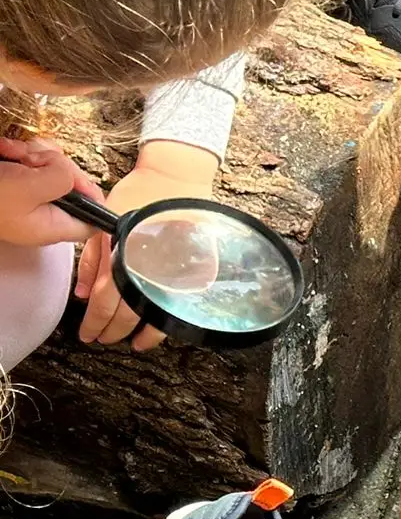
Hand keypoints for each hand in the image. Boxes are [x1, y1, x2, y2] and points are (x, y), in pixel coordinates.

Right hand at [0, 138, 103, 246]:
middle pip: (72, 185)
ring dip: (31, 153)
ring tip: (12, 154)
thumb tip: (67, 172)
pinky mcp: (12, 181)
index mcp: (50, 226)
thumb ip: (63, 179)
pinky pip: (27, 160)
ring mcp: (26, 196)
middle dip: (54, 164)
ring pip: (49, 167)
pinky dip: (16, 150)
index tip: (78, 178)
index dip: (94, 198)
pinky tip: (4, 150)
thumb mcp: (30, 187)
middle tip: (32, 162)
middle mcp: (41, 213)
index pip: (92, 223)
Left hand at [76, 141, 218, 349]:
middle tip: (104, 338)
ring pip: (159, 315)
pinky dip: (170, 318)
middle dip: (113, 331)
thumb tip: (82, 295)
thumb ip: (91, 261)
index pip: (105, 304)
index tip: (88, 334)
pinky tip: (160, 326)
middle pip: (129, 314)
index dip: (94, 323)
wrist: (178, 177)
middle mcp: (151, 270)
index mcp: (124, 259)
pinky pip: (184, 301)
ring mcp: (178, 271)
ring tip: (134, 342)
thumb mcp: (104, 225)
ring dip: (144, 333)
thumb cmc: (138, 196)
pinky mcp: (200, 268)